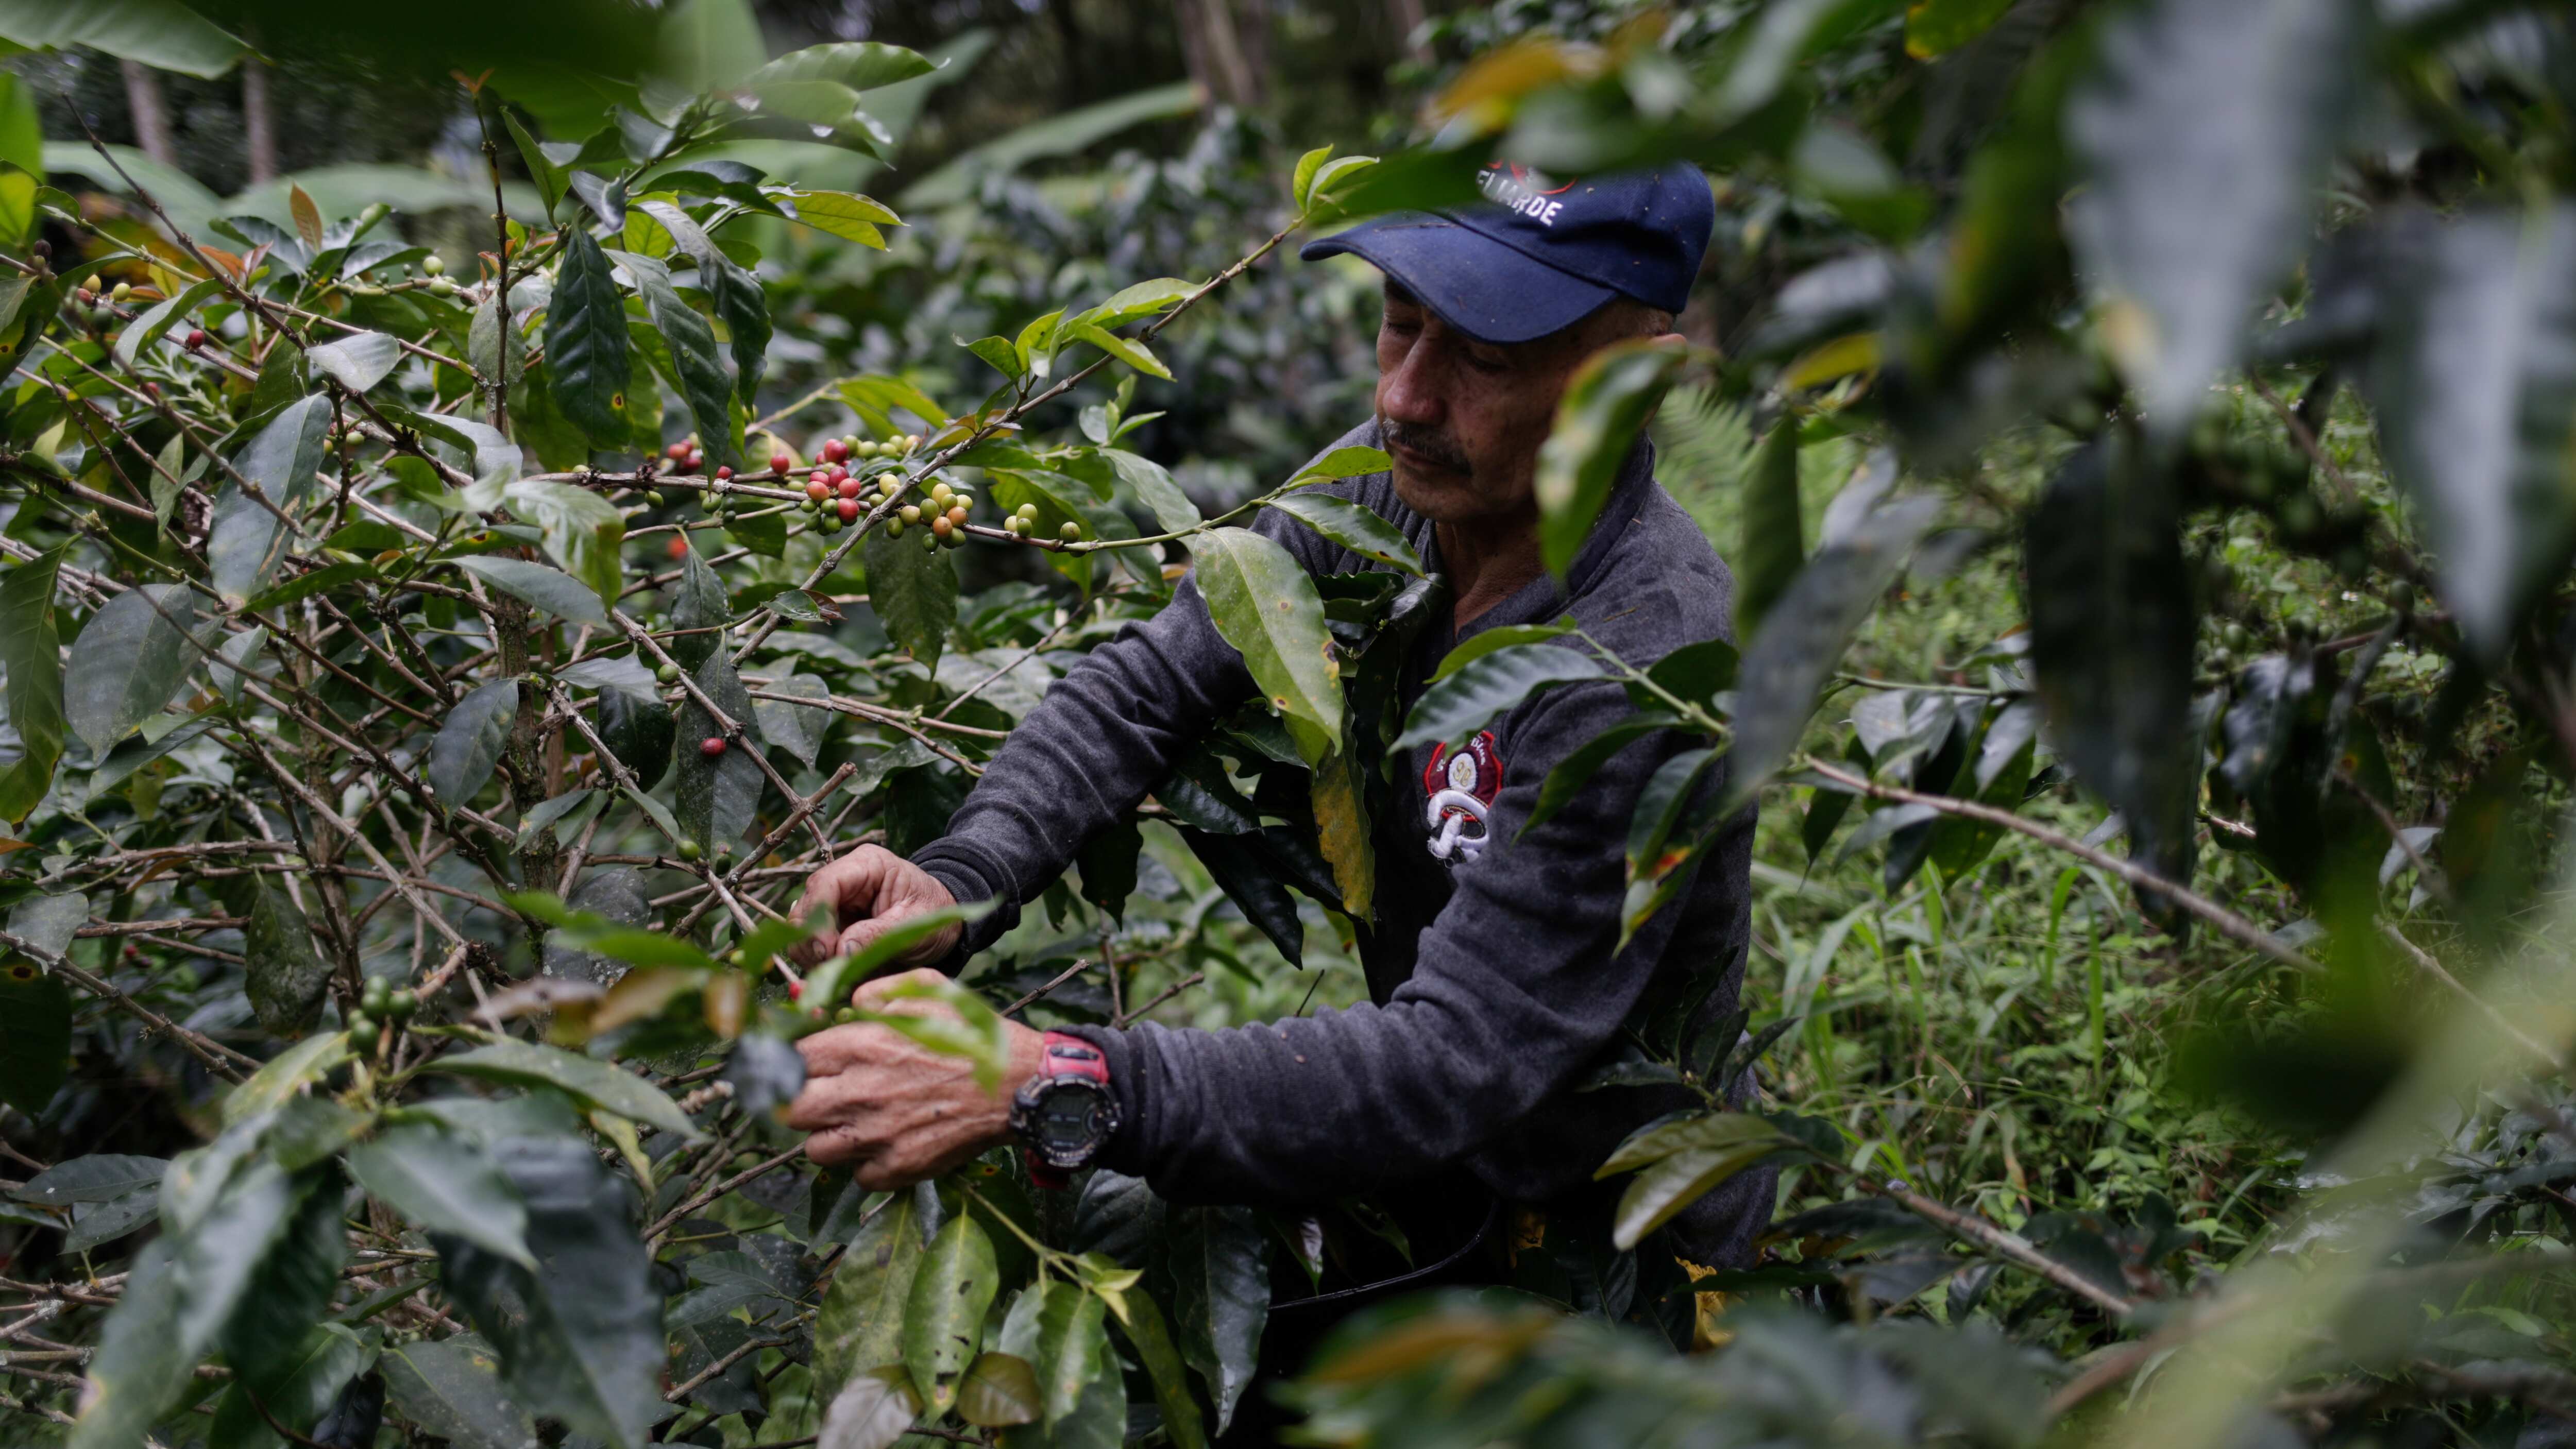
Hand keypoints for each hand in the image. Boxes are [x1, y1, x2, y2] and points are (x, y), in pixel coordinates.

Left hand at [786, 968, 1045, 1187]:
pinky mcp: (898, 1167)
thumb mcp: (928, 989)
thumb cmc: (974, 1035)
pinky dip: (867, 1165)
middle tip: (821, 1097)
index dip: (792, 1062)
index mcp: (861, 1045)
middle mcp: (860, 1093)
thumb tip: (847, 1006)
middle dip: (800, 1102)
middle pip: (790, 1110)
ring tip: (854, 1124)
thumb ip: (877, 991)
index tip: (805, 1065)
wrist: (1019, 1086)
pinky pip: (858, 1176)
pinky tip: (887, 1144)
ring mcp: (877, 1136)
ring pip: (815, 1150)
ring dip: (829, 1137)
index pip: (791, 1060)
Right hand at [790, 843, 961, 968]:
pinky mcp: (834, 926)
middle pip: (805, 908)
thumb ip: (878, 935)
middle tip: (831, 972)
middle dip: (813, 944)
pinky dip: (822, 966)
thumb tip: (841, 951)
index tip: (826, 952)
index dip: (818, 919)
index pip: (825, 884)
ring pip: (802, 931)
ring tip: (841, 977)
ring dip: (815, 958)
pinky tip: (842, 977)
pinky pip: (812, 947)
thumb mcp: (915, 924)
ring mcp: (836, 904)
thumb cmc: (936, 914)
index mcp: (867, 865)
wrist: (947, 925)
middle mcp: (845, 880)